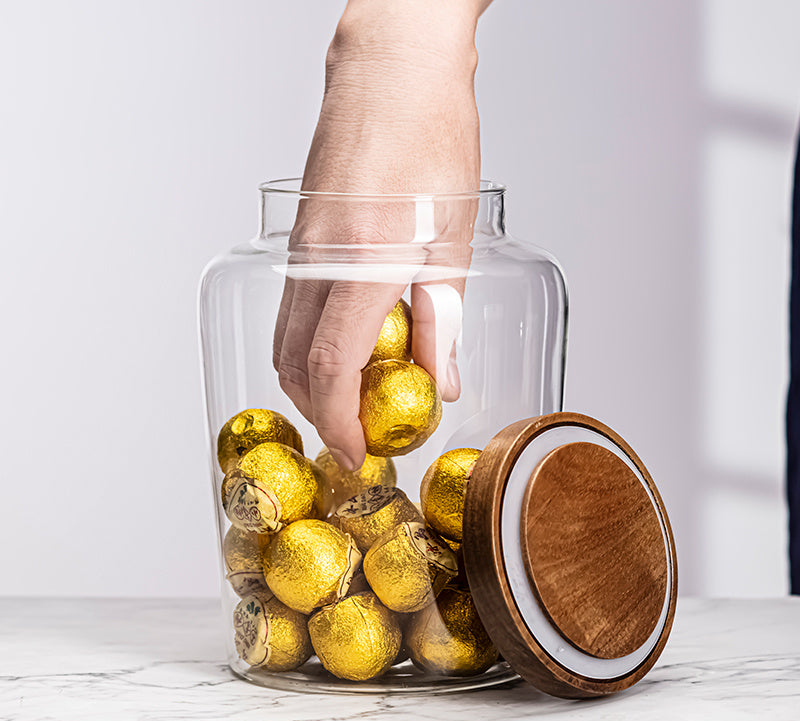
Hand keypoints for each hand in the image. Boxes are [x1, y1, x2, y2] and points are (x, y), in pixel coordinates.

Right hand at [273, 0, 490, 470]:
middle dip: (322, 412)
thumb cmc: (429, 133)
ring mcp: (300, 251)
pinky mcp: (300, 242)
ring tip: (356, 400)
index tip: (356, 452)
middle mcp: (316, 261)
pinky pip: (293, 310)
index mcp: (360, 261)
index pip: (331, 367)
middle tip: (360, 434)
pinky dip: (312, 345)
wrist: (390, 68)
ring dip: (314, 381)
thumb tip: (442, 380)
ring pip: (286, 340)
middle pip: (294, 364)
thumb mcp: (451, 237)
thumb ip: (443, 319)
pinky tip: (349, 348)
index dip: (340, 422)